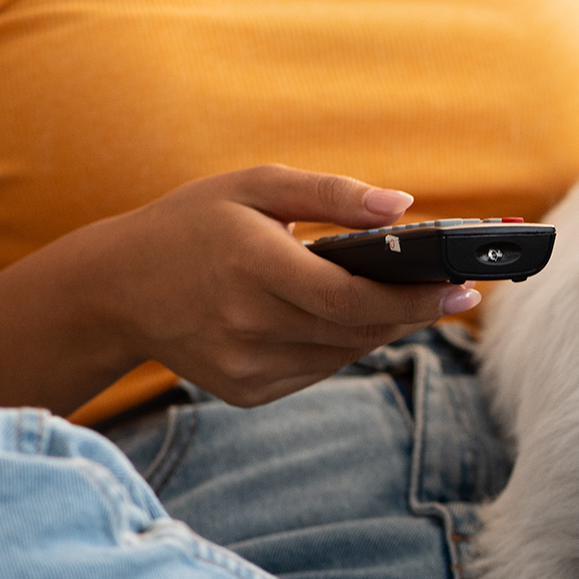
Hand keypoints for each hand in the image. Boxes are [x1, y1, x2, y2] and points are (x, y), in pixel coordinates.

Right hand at [68, 164, 477, 406]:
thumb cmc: (192, 224)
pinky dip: (342, 345)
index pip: (353, 299)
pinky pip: (318, 369)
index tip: (465, 288)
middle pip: (359, 331)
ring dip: (382, 328)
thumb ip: (332, 194)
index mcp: (252, 267)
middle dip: (414, 312)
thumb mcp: (256, 186)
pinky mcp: (244, 391)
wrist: (113, 289)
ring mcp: (244, 365)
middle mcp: (247, 324)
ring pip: (345, 354)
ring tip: (407, 297)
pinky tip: (345, 319)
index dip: (416, 299)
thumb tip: (403, 206)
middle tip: (454, 292)